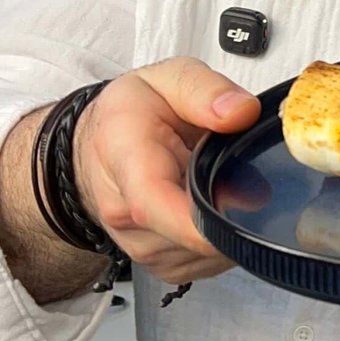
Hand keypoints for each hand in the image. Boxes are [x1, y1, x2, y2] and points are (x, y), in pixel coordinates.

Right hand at [72, 57, 260, 286]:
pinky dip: (223, 236)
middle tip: (237, 167)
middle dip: (234, 206)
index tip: (239, 214)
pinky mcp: (162, 263)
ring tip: (216, 180)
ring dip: (229, 220)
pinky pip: (208, 262)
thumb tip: (242, 113)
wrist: (98, 146)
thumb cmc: (132, 113)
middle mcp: (127, 213)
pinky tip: (213, 203)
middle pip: (193, 233)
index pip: (154, 203)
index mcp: (128, 159)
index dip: (198, 220)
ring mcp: (143, 245)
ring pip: (207, 252)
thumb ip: (206, 90)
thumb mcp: (167, 78)